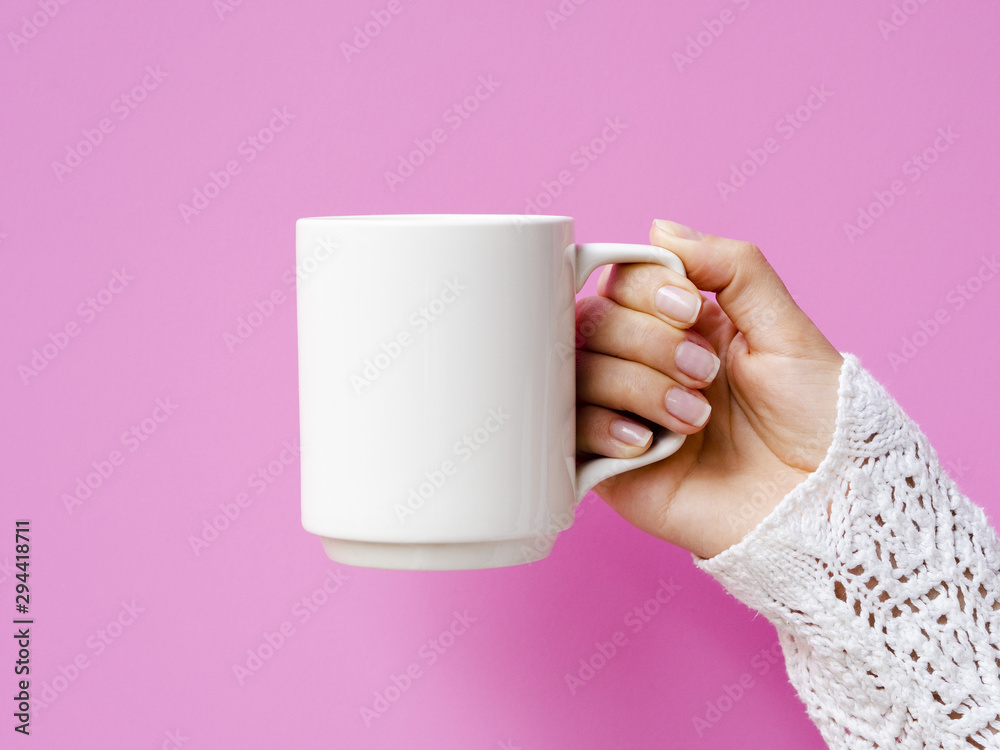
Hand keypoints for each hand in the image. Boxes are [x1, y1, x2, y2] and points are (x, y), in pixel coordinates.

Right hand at [575, 220, 843, 558]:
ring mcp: (625, 414)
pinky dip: (604, 428)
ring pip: (580, 372)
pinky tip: (648, 444)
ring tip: (694, 420)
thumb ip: (732, 268)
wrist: (821, 505)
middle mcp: (646, 365)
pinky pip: (571, 432)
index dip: (645, 288)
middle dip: (649, 343)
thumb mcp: (786, 329)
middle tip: (705, 375)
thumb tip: (659, 229)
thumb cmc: (816, 422)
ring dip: (638, 387)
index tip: (690, 310)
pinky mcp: (611, 466)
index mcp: (684, 327)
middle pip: (592, 321)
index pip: (624, 281)